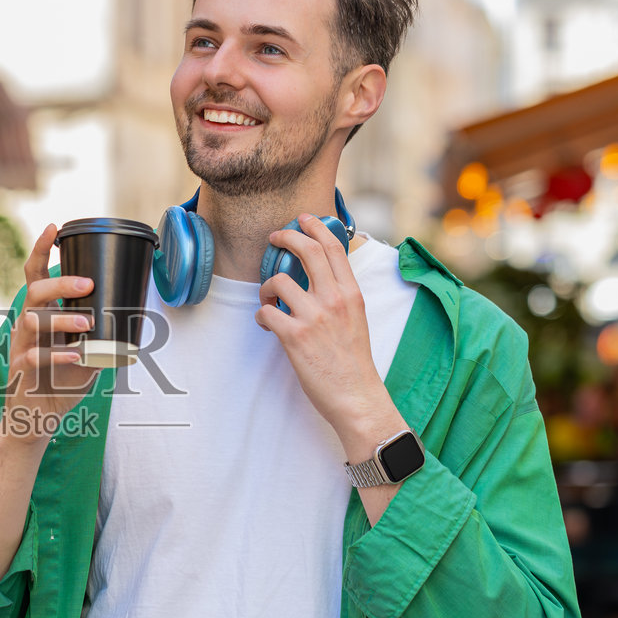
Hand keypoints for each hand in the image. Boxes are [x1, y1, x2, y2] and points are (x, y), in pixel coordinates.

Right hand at [1, 225, 99, 446]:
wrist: (37, 417)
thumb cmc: (61, 381)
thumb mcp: (83, 350)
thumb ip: (98, 332)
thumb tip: (136, 312)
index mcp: (40, 315)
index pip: (34, 276)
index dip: (39, 250)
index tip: (53, 227)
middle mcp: (26, 326)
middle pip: (34, 293)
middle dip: (60, 284)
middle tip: (86, 284)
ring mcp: (21, 348)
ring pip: (33, 323)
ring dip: (62, 320)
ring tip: (87, 324)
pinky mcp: (22, 373)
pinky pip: (34, 359)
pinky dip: (57, 357)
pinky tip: (76, 357)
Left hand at [256, 214, 403, 459]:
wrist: (356, 397)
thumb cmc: (355, 363)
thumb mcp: (356, 319)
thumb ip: (340, 296)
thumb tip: (320, 279)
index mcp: (352, 294)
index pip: (334, 248)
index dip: (315, 227)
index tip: (303, 219)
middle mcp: (335, 300)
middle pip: (307, 251)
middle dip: (286, 237)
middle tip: (274, 237)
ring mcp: (314, 317)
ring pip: (278, 282)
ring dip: (266, 288)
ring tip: (269, 301)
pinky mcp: (295, 337)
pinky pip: (266, 313)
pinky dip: (261, 316)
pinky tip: (267, 324)